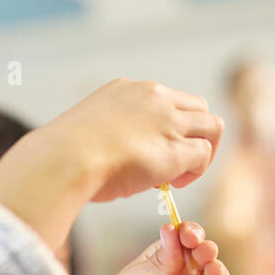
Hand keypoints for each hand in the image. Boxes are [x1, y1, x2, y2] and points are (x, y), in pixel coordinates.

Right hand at [0, 79, 222, 250]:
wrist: (63, 160)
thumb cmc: (63, 156)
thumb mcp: (86, 135)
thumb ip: (104, 140)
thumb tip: (105, 164)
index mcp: (127, 90)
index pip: (166, 100)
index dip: (168, 127)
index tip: (151, 152)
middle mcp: (153, 96)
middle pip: (198, 108)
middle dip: (192, 136)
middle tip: (173, 168)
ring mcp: (167, 120)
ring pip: (212, 127)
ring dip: (203, 152)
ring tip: (180, 177)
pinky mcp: (175, 146)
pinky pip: (203, 154)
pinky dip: (196, 171)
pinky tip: (174, 184)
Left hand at [74, 220, 231, 274]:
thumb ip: (159, 262)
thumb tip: (172, 230)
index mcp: (163, 263)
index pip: (185, 242)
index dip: (191, 234)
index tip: (188, 234)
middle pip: (204, 258)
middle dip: (206, 251)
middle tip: (202, 251)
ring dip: (218, 272)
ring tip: (211, 270)